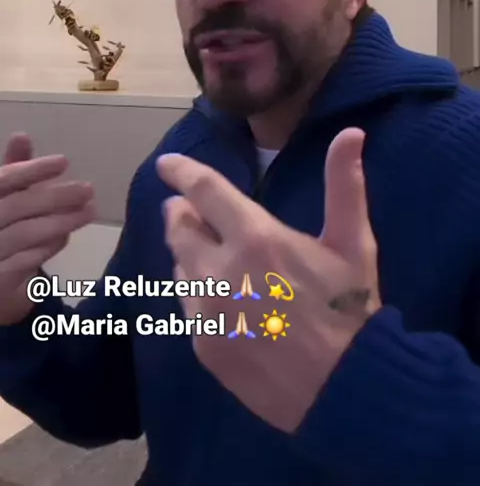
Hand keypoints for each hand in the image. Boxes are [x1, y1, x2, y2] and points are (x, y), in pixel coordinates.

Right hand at [0, 134, 95, 325]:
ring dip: (60, 221)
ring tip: (89, 211)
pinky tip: (65, 237)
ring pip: (24, 234)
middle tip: (88, 190)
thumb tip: (21, 136)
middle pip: (17, 206)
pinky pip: (24, 262)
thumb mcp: (1, 197)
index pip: (2, 180)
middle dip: (56, 196)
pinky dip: (47, 247)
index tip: (64, 161)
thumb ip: (12, 169)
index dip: (32, 169)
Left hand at [158, 128, 380, 432]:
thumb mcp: (352, 242)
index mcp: (255, 236)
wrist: (345, 389)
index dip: (181, 172)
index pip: (203, 191)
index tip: (165, 165)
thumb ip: (345, 184)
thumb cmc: (351, 308)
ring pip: (181, 268)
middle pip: (179, 228)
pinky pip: (188, 307)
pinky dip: (198, 294)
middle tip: (188, 211)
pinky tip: (221, 300)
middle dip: (181, 214)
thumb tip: (352, 132)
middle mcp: (220, 270)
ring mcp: (207, 311)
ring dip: (190, 255)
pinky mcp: (203, 346)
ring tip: (210, 256)